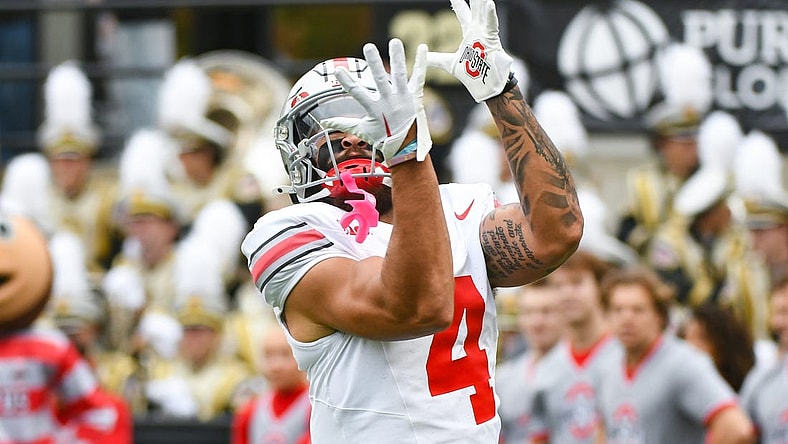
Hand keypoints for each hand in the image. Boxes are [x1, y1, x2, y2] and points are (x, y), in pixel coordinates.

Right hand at [321, 38, 431, 161]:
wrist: (406, 148)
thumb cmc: (383, 139)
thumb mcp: (362, 131)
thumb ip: (343, 123)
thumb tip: (324, 122)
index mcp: (374, 109)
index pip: (357, 93)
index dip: (347, 82)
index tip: (338, 71)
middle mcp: (389, 102)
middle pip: (380, 79)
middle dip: (374, 62)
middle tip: (369, 46)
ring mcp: (403, 98)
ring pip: (399, 74)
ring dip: (397, 57)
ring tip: (395, 41)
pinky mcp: (414, 96)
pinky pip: (419, 77)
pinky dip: (421, 62)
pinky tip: (422, 47)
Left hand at [426, 0, 512, 102]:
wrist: (484, 88)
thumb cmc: (471, 75)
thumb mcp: (449, 64)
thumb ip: (436, 59)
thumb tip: (422, 56)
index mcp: (469, 34)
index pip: (462, 12)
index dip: (458, 2)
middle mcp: (478, 31)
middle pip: (473, 8)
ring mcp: (485, 35)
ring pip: (483, 12)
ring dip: (480, 0)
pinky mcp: (491, 41)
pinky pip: (491, 25)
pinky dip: (490, 15)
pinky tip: (488, 3)